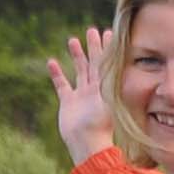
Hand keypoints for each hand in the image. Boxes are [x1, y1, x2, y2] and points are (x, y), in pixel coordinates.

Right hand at [47, 25, 114, 161]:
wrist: (87, 142)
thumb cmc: (101, 124)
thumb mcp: (110, 101)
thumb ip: (113, 83)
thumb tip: (122, 64)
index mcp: (106, 88)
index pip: (107, 63)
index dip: (107, 48)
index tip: (109, 32)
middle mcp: (94, 90)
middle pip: (94, 63)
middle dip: (93, 47)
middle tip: (91, 30)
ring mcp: (81, 96)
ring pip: (78, 71)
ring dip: (76, 56)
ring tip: (72, 40)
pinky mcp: (68, 103)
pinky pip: (62, 85)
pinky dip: (57, 74)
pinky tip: (51, 61)